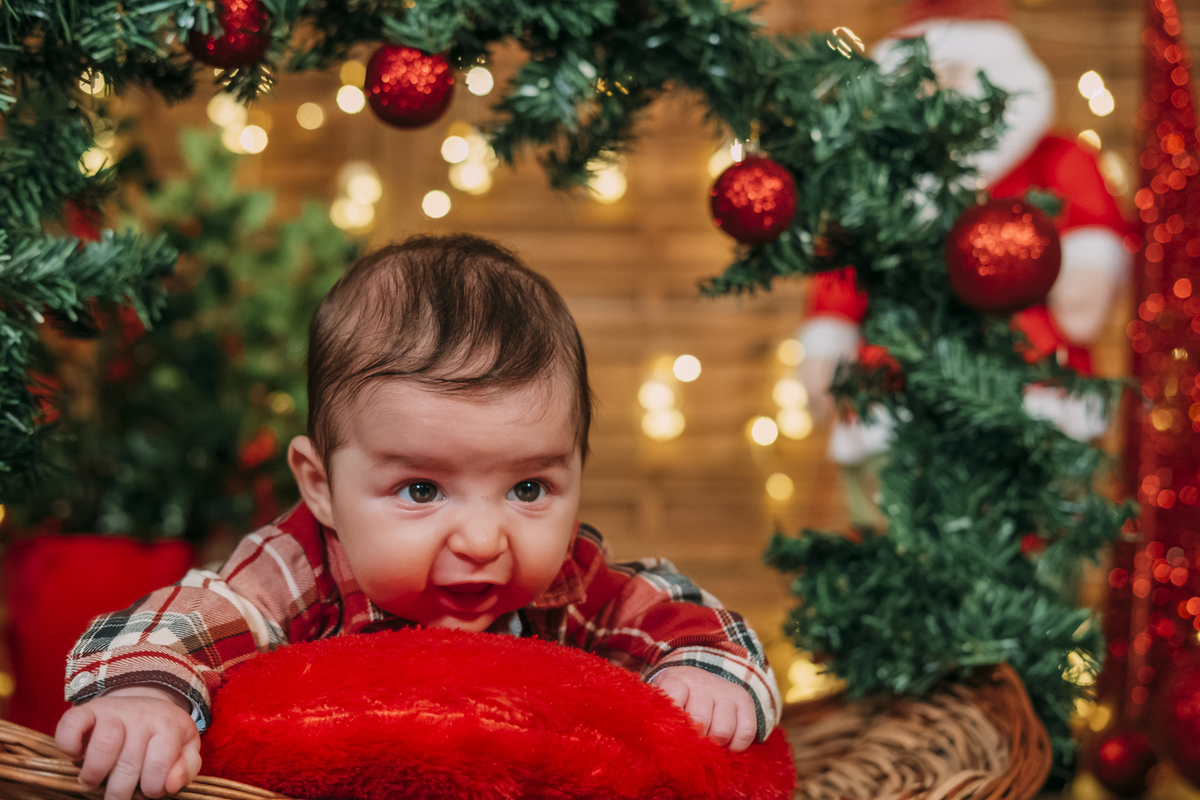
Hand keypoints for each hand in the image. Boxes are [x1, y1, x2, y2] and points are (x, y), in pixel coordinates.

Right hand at [55, 684, 201, 799]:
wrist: (144, 699)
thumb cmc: (163, 734)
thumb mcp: (185, 747)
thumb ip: (186, 767)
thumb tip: (171, 785)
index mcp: (168, 725)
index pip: (160, 765)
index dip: (152, 787)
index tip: (147, 790)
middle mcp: (142, 715)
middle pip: (129, 762)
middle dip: (120, 792)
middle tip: (117, 796)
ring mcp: (114, 710)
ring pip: (103, 745)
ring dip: (94, 774)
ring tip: (93, 783)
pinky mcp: (87, 709)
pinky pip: (72, 723)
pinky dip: (68, 745)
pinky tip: (76, 756)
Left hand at [651, 666, 756, 751]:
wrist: (700, 678)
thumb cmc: (675, 699)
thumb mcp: (660, 700)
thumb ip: (654, 715)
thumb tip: (643, 740)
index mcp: (676, 680)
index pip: (672, 700)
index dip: (672, 725)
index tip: (669, 737)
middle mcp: (701, 682)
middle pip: (700, 721)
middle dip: (695, 740)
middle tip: (691, 745)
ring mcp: (724, 690)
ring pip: (723, 730)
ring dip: (716, 745)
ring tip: (708, 744)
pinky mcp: (744, 700)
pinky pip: (746, 731)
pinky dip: (737, 746)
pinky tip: (728, 746)